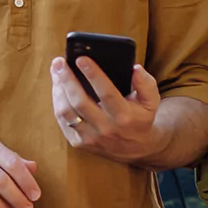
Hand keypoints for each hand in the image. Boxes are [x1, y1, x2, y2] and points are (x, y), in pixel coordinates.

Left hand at [50, 56, 165, 165]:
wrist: (137, 148)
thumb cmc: (141, 117)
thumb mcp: (151, 100)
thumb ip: (145, 83)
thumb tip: (134, 68)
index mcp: (124, 116)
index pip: (106, 93)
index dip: (93, 75)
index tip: (82, 59)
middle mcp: (106, 128)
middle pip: (80, 102)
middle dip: (67, 80)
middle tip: (59, 62)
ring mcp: (91, 138)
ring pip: (67, 113)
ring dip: (58, 90)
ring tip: (55, 72)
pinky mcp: (80, 143)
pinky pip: (63, 122)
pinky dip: (57, 103)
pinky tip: (57, 88)